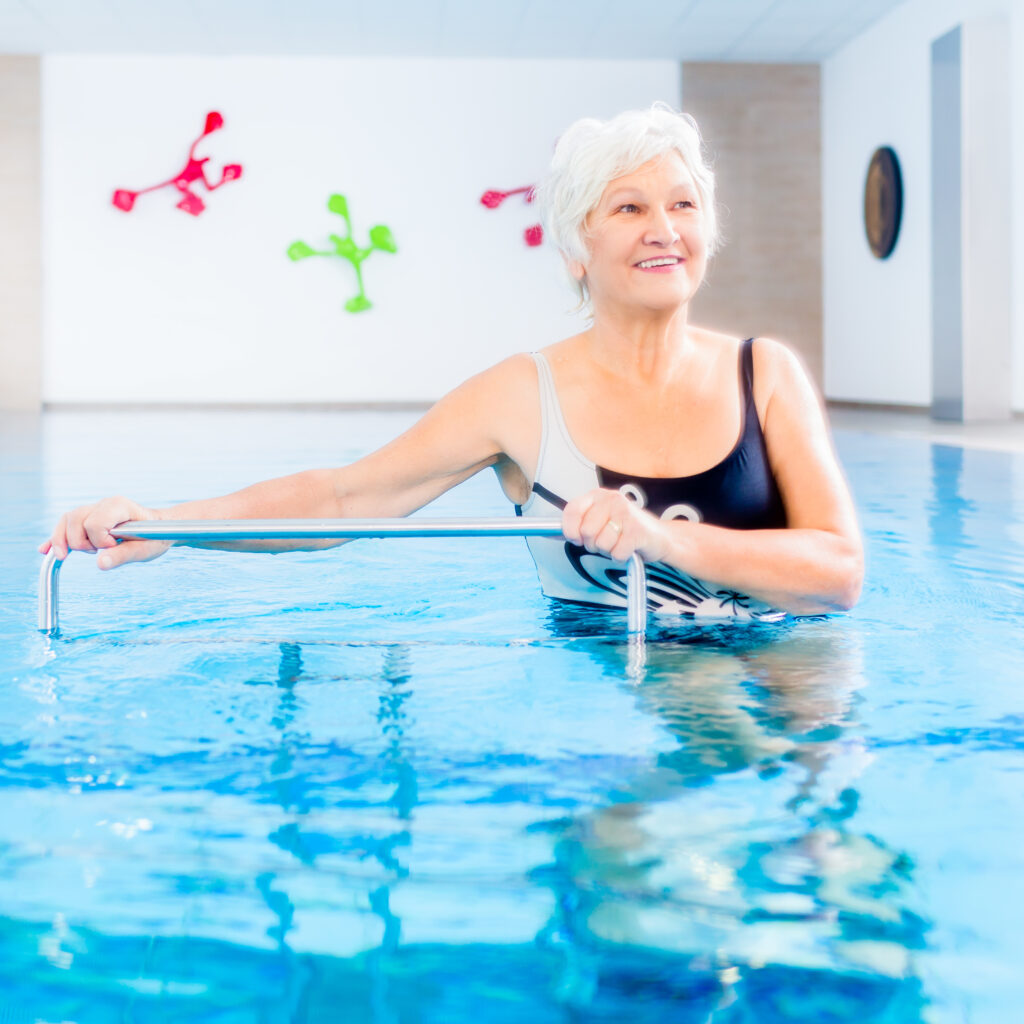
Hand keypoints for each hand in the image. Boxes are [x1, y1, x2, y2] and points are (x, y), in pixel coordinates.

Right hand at [38, 496, 171, 569]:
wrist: (159, 531)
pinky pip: (65, 526)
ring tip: (88, 552)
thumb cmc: (154, 538)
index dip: (101, 540)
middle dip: (82, 542)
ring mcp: (94, 509)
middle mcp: (103, 504)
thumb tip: (101, 563)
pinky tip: (46, 551)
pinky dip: (56, 539)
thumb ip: (123, 556)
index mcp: (119, 506)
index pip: (94, 522)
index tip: (115, 546)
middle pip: (74, 520)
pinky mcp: (88, 519)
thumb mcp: (144, 550)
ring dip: (69, 541)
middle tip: (103, 550)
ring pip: (66, 521)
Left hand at [562, 488, 670, 562]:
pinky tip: (629, 549)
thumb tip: (547, 532)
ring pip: (601, 544)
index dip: (570, 531)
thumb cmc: (625, 531)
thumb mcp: (600, 520)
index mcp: (598, 496)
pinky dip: (620, 557)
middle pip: (586, 532)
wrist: (660, 538)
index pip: (572, 511)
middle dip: (593, 544)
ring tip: (619, 543)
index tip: (577, 539)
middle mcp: (612, 500)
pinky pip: (616, 553)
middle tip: (606, 542)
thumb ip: (577, 524)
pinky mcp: (638, 531)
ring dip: (608, 551)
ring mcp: (626, 514)